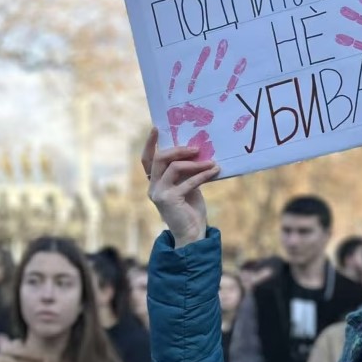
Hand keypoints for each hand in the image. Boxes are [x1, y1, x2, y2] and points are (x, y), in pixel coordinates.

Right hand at [141, 127, 219, 247]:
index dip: (150, 143)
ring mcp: (159, 193)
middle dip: (178, 149)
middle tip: (196, 147)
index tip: (157, 128)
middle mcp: (153, 187)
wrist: (192, 234)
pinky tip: (214, 171)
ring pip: (174, 167)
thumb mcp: (187, 186)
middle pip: (160, 158)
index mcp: (154, 182)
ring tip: (211, 162)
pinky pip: (188, 181)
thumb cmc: (190, 209)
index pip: (147, 160)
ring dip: (195, 163)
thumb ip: (185, 172)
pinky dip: (203, 175)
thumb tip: (195, 151)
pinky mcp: (170, 200)